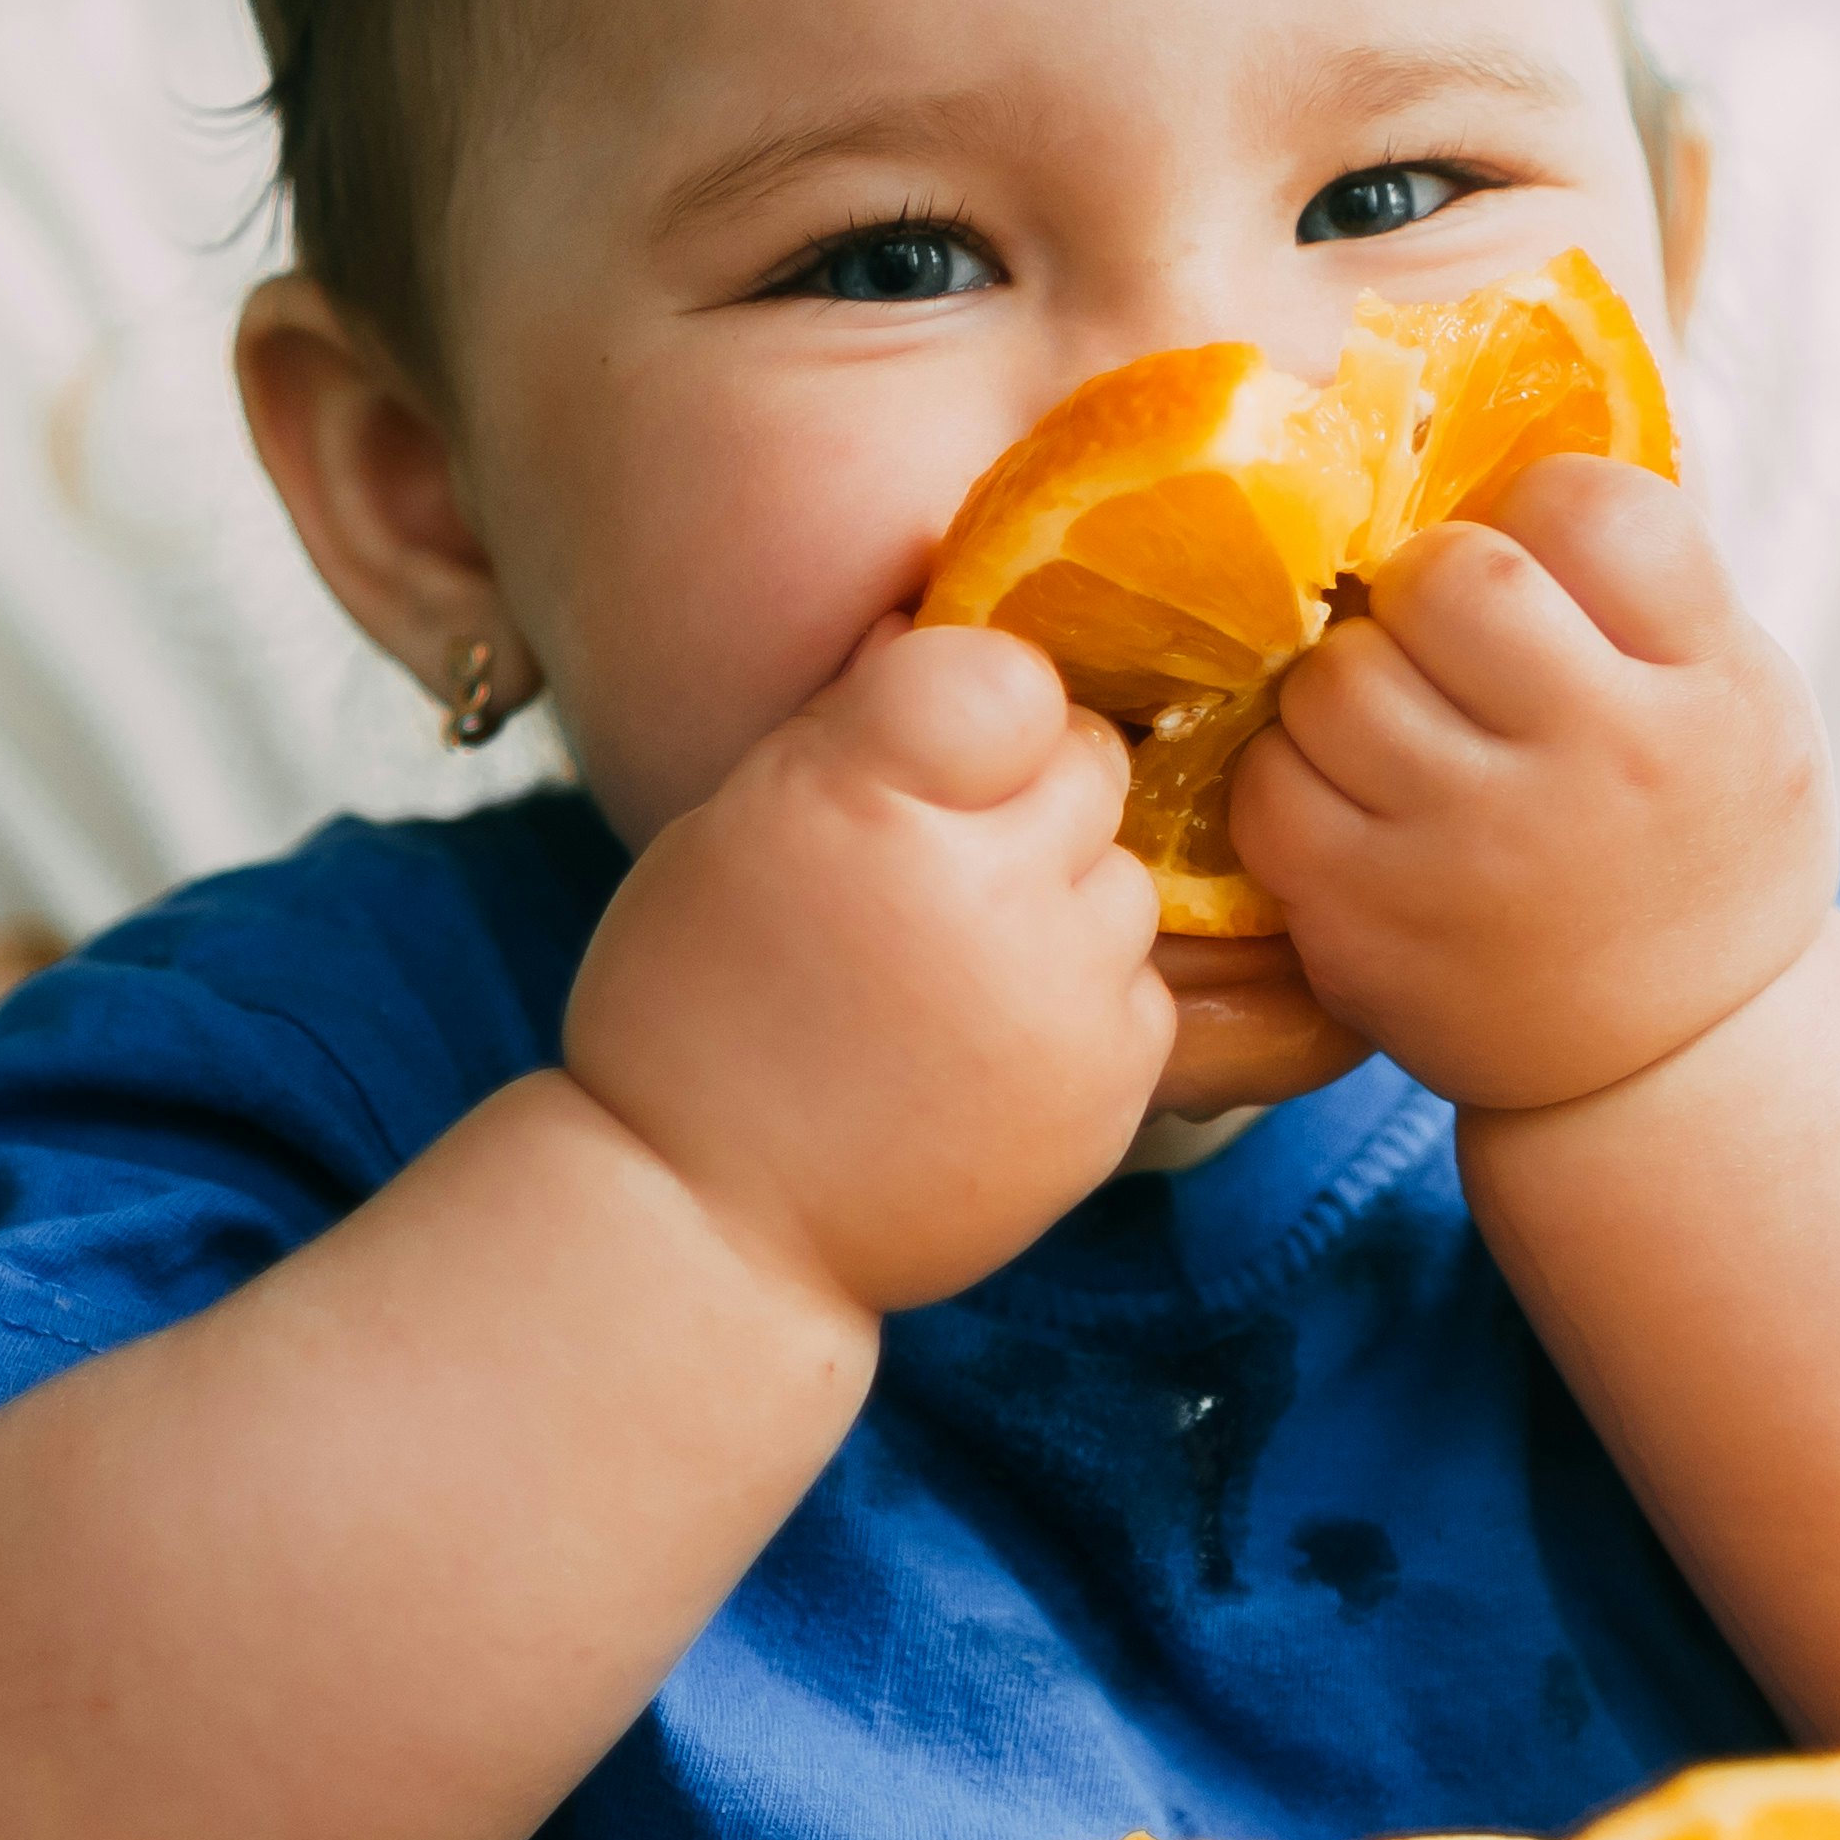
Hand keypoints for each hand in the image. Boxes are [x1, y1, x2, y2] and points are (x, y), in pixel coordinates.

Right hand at [563, 624, 1169, 1310]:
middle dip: (1029, 802)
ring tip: (959, 970)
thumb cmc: (698, 1010)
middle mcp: (984, 881)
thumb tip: (941, 614)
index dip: (983, 711)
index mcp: (868, 792)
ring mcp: (1058, 989)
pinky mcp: (1109, 1087)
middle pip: (1090, 767)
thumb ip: (859, 724)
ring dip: (1064, 904)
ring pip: (1126, 881)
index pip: (1014, 674)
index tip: (938, 760)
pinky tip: (986, 1044)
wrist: (707, 1224)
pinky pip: (1142, 991)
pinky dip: (1083, 1004)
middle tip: (942, 874)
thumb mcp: (739, 825)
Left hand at [1223, 456, 1836, 1115]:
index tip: (1543, 558)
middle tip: (1447, 638)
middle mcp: (1600, 766)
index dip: (1543, 509)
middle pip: (1448, 578)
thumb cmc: (1694, 836)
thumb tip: (1482, 436)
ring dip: (1350, 678)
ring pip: (1338, 678)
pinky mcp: (1371, 930)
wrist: (1680, 1061)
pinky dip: (1294, 777)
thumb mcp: (1733, 695)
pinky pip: (1272, 789)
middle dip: (1429, 587)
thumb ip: (1642, 583)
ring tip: (1401, 721)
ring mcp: (1476, 855)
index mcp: (1705, 688)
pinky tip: (1353, 798)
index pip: (1591, 508)